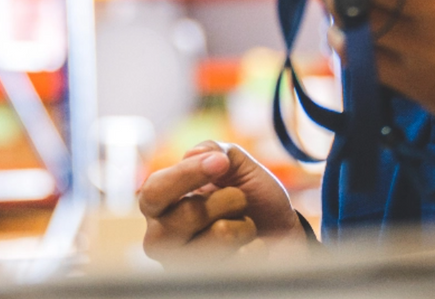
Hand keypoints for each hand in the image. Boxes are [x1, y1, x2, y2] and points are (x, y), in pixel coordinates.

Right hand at [138, 141, 306, 260]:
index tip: (220, 163)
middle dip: (228, 199)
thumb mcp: (235, 163)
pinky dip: (256, 247)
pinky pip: (241, 260)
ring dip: (244, 224)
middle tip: (238, 199)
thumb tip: (194, 154)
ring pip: (219, 236)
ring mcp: (183, 265)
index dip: (187, 174)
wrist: (279, 231)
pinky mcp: (207, 284)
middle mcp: (161, 235)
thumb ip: (214, 149)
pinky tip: (249, 248)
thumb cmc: (249, 194)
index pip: (155, 190)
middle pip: (189, 213)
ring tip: (243, 225)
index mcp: (159, 202)